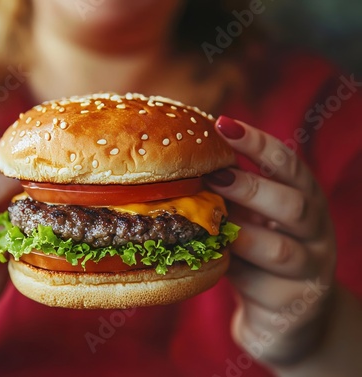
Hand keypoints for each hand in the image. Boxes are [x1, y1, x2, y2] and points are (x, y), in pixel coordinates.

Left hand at [204, 116, 336, 366]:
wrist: (291, 322)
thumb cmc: (263, 259)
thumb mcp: (256, 222)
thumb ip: (234, 198)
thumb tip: (185, 163)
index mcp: (305, 204)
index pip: (289, 165)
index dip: (258, 143)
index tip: (223, 125)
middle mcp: (315, 234)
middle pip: (293, 204)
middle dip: (250, 187)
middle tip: (213, 175)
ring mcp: (308, 273)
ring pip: (278, 249)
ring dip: (238, 233)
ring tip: (208, 223)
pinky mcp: (290, 307)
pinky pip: (254, 285)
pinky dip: (226, 269)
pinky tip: (202, 259)